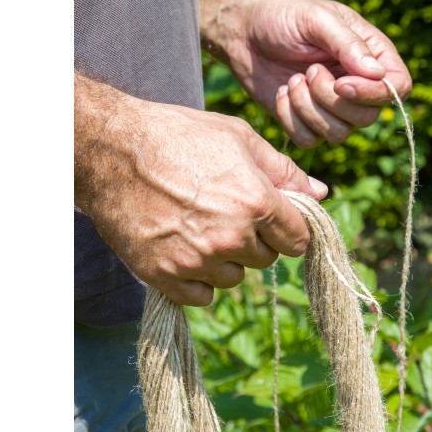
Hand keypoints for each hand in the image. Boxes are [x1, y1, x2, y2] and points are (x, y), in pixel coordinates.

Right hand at [74, 74, 326, 305]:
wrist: (111, 149)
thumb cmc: (178, 135)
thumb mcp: (238, 138)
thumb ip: (285, 171)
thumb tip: (320, 193)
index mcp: (257, 203)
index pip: (298, 240)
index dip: (290, 229)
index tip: (276, 221)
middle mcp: (230, 238)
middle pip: (267, 260)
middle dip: (256, 241)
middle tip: (228, 214)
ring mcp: (196, 261)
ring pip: (234, 279)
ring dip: (226, 260)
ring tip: (201, 227)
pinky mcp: (164, 276)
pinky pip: (201, 296)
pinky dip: (198, 279)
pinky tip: (184, 249)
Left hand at [228, 0, 411, 146]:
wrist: (243, 32)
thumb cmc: (282, 16)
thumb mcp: (316, 19)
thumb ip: (347, 44)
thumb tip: (377, 75)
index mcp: (370, 54)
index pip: (397, 87)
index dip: (374, 93)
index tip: (342, 82)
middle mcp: (357, 84)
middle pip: (367, 117)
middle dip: (332, 100)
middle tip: (308, 72)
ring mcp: (332, 107)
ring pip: (338, 134)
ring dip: (309, 109)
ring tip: (292, 80)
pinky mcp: (306, 122)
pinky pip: (309, 141)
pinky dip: (291, 119)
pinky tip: (281, 93)